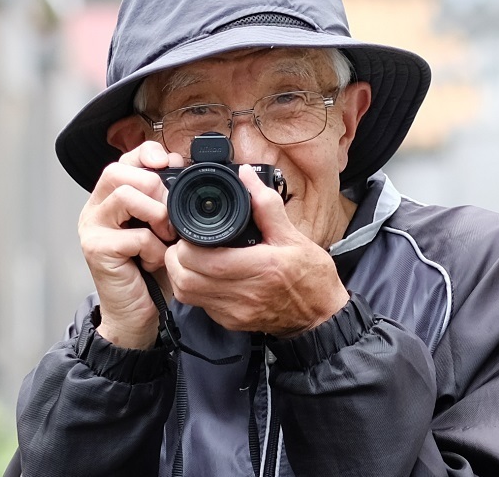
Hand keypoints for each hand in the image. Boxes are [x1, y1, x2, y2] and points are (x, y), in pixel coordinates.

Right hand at [78, 141, 182, 348]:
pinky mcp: (97, 251)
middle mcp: (96, 209)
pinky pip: (133, 235)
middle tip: (171, 214)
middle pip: (118, 172)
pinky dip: (153, 248)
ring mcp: (92, 228)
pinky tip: (155, 261)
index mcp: (111, 198)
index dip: (147, 155)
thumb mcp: (163, 229)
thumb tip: (183, 169)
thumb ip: (166, 200)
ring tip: (167, 235)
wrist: (137, 314)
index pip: (123, 160)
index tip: (170, 164)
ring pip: (123, 196)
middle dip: (154, 186)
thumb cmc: (151, 271)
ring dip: (156, 213)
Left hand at [164, 164, 349, 336]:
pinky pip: (200, 305)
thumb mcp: (293, 236)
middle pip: (187, 280)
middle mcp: (245, 293)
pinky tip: (204, 275)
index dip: (187, 245)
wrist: (321, 317)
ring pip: (187, 295)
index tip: (190, 232)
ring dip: (181, 274)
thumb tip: (245, 176)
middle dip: (177, 258)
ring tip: (189, 257)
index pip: (205, 260)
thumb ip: (266, 205)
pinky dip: (194, 288)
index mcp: (261, 267)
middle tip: (184, 243)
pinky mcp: (231, 323)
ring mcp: (236, 312)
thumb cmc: (311, 276)